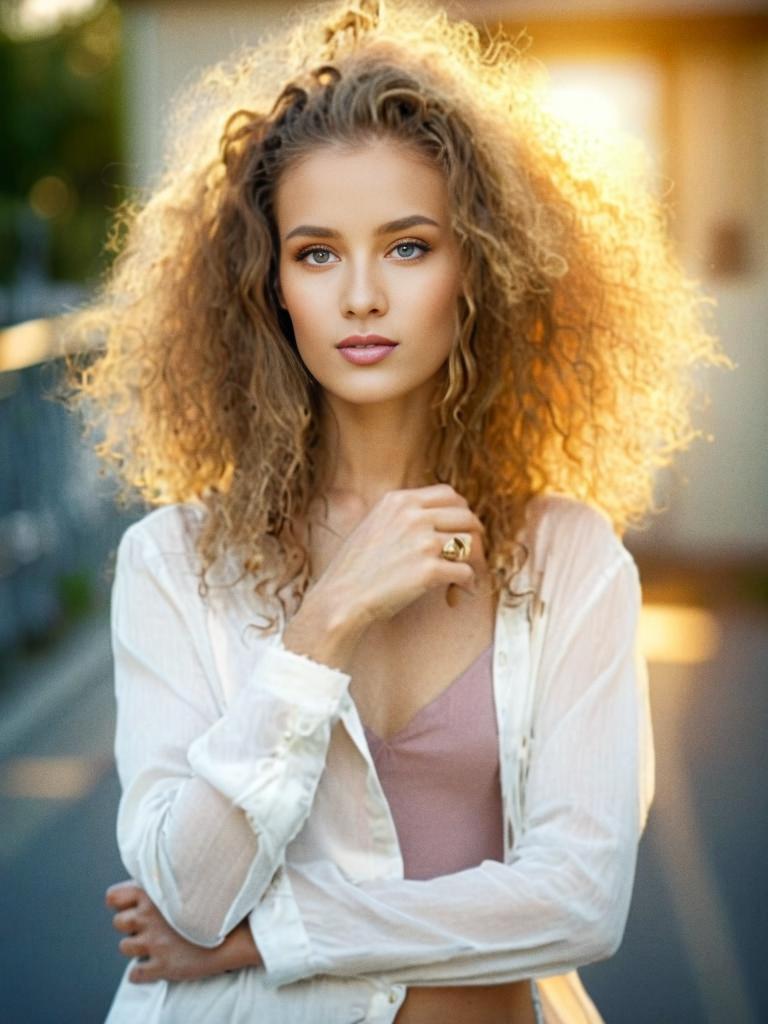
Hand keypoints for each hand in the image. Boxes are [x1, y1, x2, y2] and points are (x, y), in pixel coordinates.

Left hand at [106, 880, 260, 982]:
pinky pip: (136, 974)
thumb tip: (163, 862)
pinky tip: (154, 964)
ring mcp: (154, 944)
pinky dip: (142, 971)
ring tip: (153, 942)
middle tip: (147, 924)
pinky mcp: (162, 967)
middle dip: (130, 924)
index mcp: (153, 892)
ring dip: (137, 946)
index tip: (129, 904)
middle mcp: (148, 918)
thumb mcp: (192, 876)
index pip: (113, 897)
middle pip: (118, 923)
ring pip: (125, 947)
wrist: (237, 929)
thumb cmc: (218, 898)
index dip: (120, 901)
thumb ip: (170, 874)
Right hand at [312, 483, 486, 626]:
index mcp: (399, 501)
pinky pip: (466, 571)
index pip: (449, 494)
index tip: (461, 527)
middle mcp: (413, 515)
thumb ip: (402, 515)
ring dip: (471, 561)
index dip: (461, 511)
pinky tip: (458, 593)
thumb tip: (435, 519)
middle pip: (466, 515)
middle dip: (473, 534)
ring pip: (469, 542)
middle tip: (470, 553)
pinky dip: (467, 584)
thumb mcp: (374, 524)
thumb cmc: (355, 569)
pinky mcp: (430, 569)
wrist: (341, 598)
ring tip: (462, 578)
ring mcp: (423, 541)